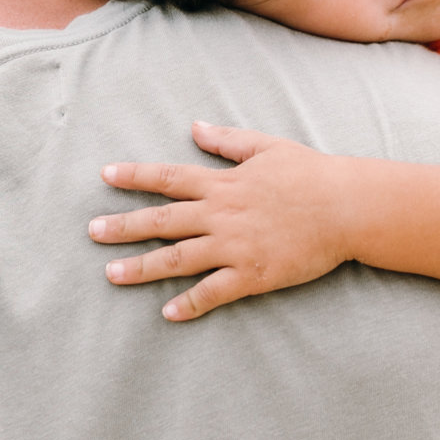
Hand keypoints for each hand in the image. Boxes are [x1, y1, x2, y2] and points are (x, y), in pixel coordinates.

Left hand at [93, 122, 357, 319]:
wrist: (347, 207)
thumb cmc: (311, 174)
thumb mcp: (267, 147)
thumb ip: (227, 141)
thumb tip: (195, 127)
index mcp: (223, 183)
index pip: (169, 177)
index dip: (135, 176)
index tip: (105, 175)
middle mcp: (221, 214)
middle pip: (162, 220)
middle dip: (124, 226)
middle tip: (92, 232)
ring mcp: (234, 246)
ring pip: (178, 258)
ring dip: (142, 267)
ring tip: (112, 274)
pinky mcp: (252, 274)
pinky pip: (213, 291)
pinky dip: (189, 303)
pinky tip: (167, 313)